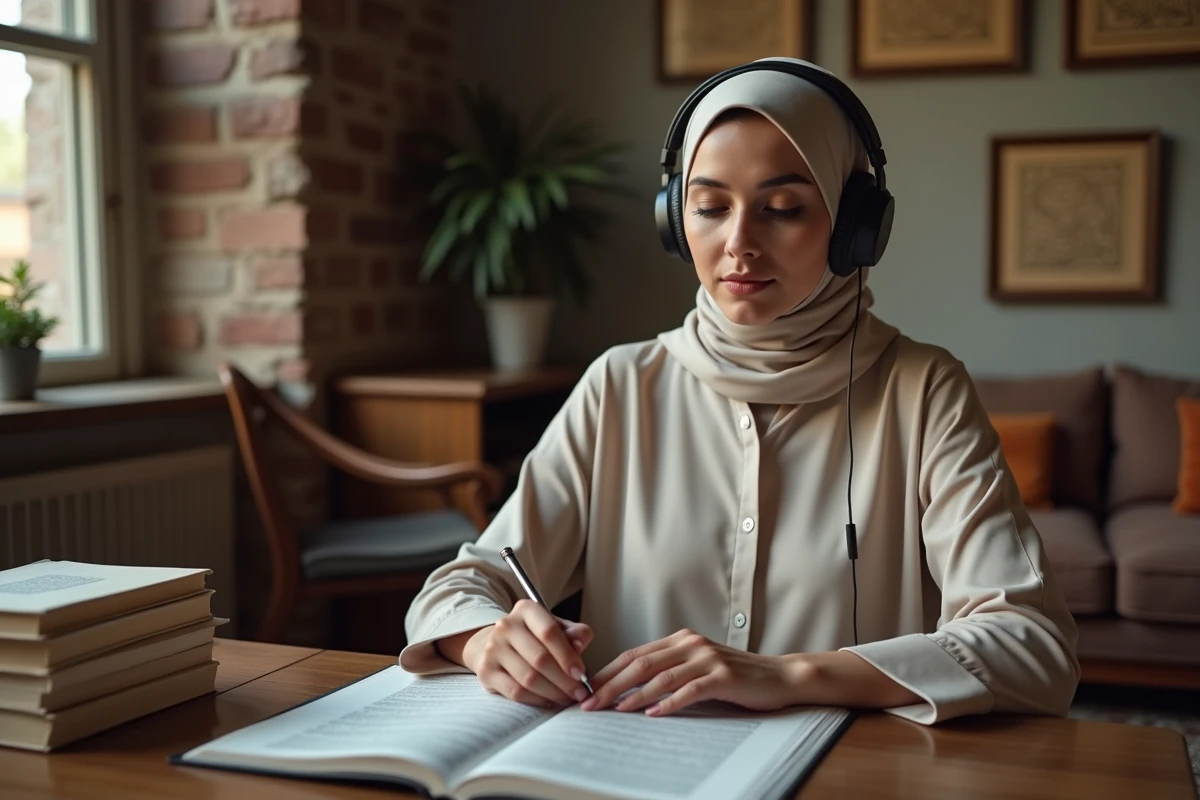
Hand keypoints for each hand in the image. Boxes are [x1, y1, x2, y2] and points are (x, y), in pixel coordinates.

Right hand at [460, 600, 593, 708]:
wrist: (497, 644)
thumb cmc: (534, 637)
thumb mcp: (557, 628)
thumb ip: (574, 633)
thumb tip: (581, 643)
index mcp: (526, 609)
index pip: (549, 632)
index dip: (567, 655)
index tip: (581, 674)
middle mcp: (506, 626)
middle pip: (540, 658)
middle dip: (564, 680)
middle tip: (579, 693)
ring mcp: (492, 648)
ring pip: (528, 678)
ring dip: (552, 692)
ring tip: (567, 698)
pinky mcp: (485, 671)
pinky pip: (515, 692)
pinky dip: (536, 700)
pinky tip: (549, 701)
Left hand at [581, 629, 799, 716]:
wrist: (778, 676)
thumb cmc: (736, 677)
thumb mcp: (698, 667)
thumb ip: (670, 670)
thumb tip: (630, 690)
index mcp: (681, 640)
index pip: (635, 655)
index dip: (608, 672)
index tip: (586, 690)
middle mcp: (691, 644)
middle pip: (641, 664)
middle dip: (611, 685)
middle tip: (589, 704)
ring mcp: (707, 659)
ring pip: (661, 677)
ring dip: (633, 695)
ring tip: (614, 710)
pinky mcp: (723, 677)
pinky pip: (690, 690)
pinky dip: (669, 703)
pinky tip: (653, 715)